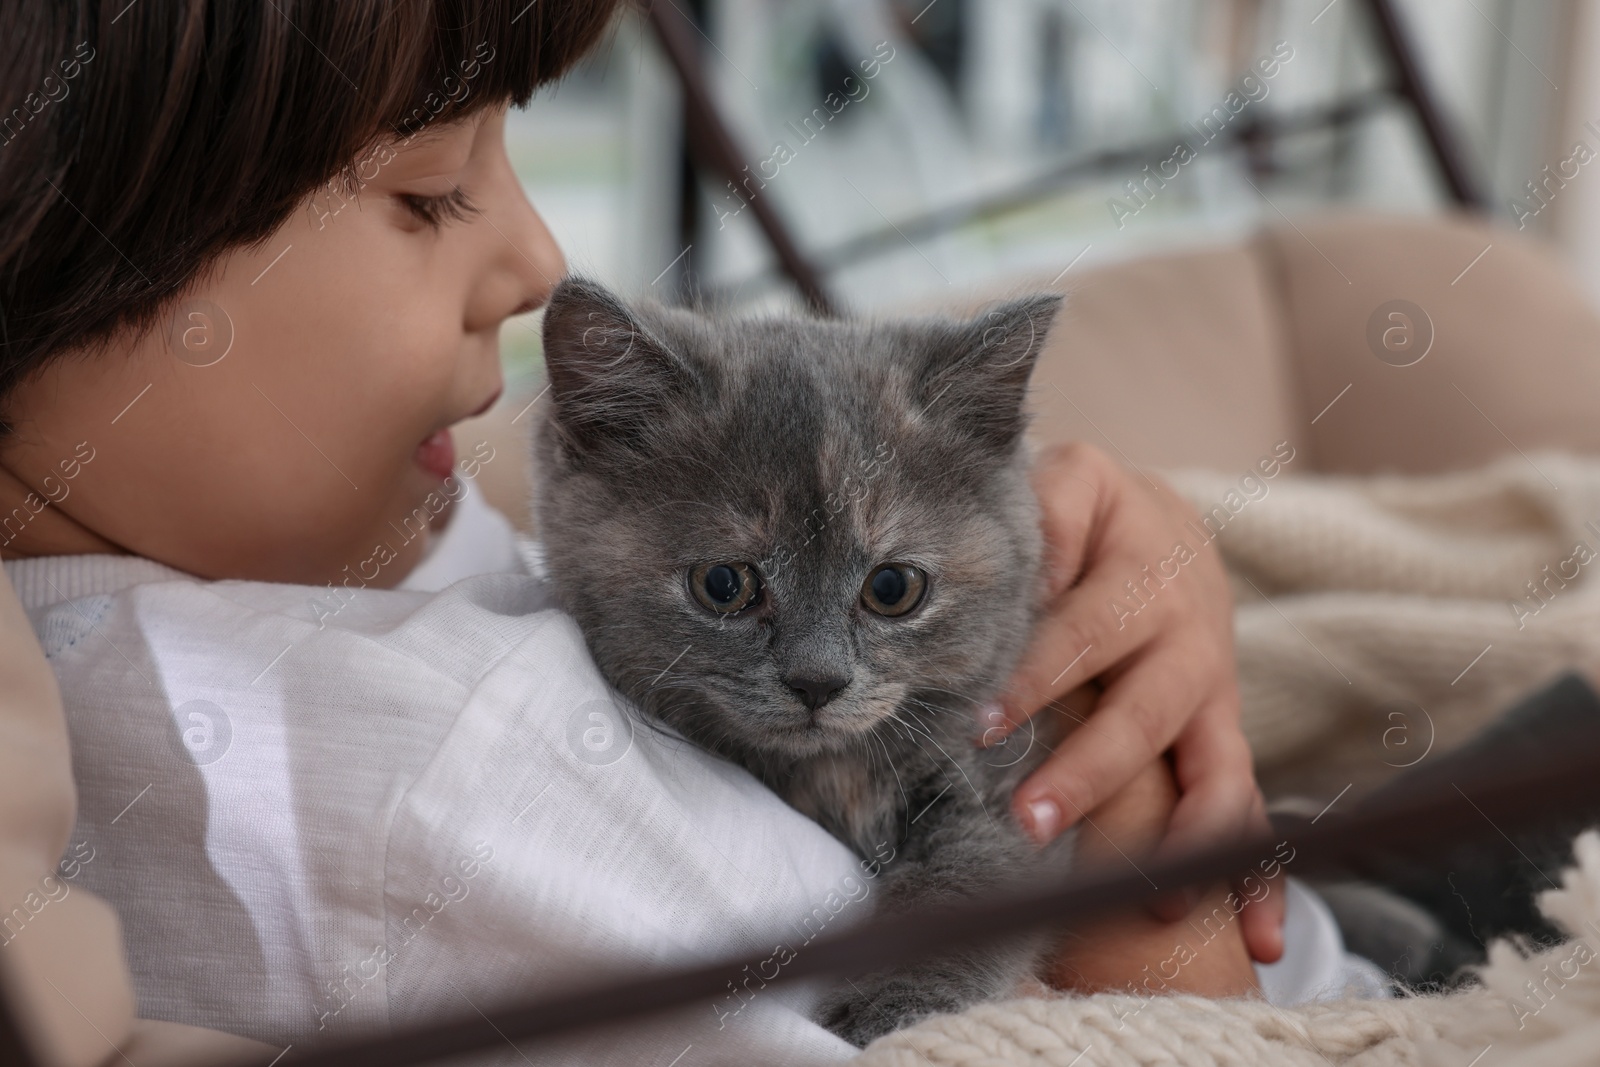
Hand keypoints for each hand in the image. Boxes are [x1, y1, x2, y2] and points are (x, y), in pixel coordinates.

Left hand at [982, 442, 1284, 962]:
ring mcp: (1215, 698)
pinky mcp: (1223, 739)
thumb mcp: (1075, 481)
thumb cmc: (1094, 514)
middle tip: (1030, 821)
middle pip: (1146, 715)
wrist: (1170, 530)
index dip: (1035, 675)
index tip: (979, 724)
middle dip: (1091, 773)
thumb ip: (1050, 511)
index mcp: (1146, 576)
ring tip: (1149, 902)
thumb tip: (1031, 572)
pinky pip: (1248, 811)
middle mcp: (1191, 641)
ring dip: (1180, 840)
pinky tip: (1257, 938)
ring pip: (1212, 774)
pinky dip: (1261, 877)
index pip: (1085, 631)